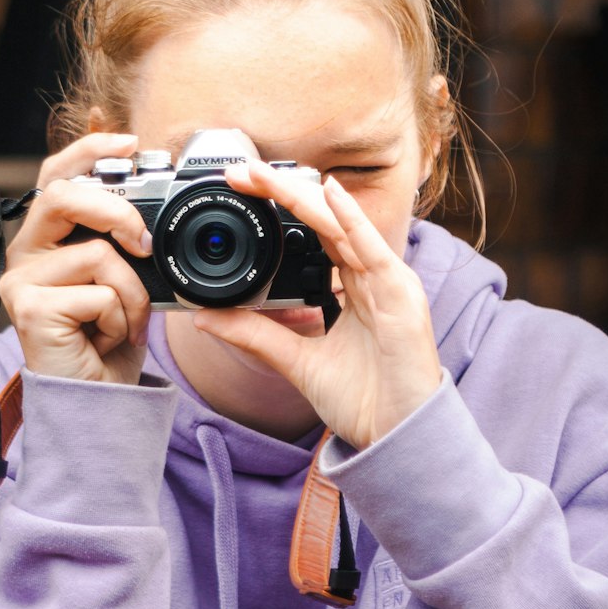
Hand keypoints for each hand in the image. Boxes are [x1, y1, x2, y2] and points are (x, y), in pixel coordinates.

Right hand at [0, 133, 153, 385]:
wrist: (100, 398)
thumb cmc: (110, 338)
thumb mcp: (127, 279)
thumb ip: (127, 240)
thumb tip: (152, 202)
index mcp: (48, 238)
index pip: (56, 175)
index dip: (88, 150)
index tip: (127, 140)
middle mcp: (25, 253)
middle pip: (62, 196)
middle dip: (116, 212)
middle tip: (145, 244)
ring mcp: (21, 282)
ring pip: (98, 255)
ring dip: (132, 294)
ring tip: (123, 323)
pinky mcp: (28, 309)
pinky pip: (98, 295)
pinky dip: (120, 320)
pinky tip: (106, 340)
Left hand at [192, 162, 442, 449]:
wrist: (398, 438)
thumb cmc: (364, 401)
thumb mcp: (296, 363)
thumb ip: (256, 336)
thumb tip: (206, 317)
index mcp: (352, 286)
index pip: (313, 233)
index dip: (279, 208)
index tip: (239, 189)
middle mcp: (372, 277)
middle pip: (324, 221)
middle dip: (281, 192)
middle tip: (240, 170)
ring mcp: (389, 283)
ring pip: (342, 226)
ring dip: (303, 197)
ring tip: (266, 174)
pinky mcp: (401, 297)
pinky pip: (373, 250)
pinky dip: (351, 220)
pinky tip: (329, 196)